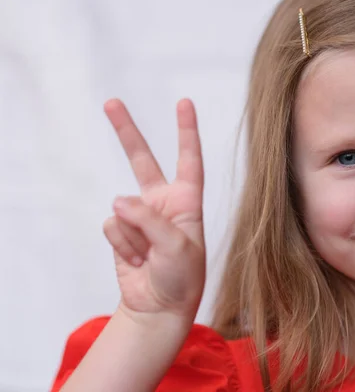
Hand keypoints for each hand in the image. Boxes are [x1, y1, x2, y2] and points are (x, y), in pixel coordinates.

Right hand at [101, 98, 205, 321]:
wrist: (159, 306)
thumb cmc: (182, 277)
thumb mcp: (177, 248)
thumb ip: (149, 221)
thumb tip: (117, 200)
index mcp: (187, 201)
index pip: (189, 160)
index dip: (186, 132)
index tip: (184, 103)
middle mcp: (162, 203)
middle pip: (142, 160)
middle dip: (127, 132)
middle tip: (111, 103)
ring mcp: (139, 216)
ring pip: (122, 207)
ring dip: (133, 235)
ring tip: (148, 256)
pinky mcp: (121, 231)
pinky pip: (111, 226)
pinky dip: (121, 245)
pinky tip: (135, 260)